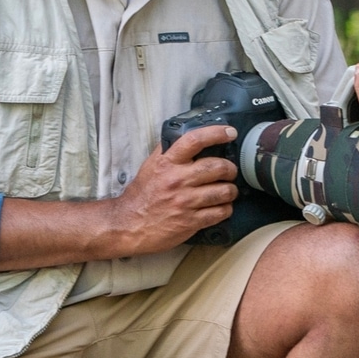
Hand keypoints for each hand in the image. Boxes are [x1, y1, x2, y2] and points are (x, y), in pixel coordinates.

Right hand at [108, 124, 240, 253]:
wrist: (127, 225)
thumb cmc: (142, 195)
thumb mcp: (151, 167)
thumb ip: (169, 152)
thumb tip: (190, 137)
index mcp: (167, 163)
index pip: (195, 140)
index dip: (216, 133)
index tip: (230, 132)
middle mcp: (177, 180)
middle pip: (219, 167)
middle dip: (230, 169)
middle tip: (229, 172)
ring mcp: (185, 202)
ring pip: (225, 191)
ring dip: (230, 191)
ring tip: (226, 191)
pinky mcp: (191, 221)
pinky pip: (221, 212)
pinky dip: (226, 209)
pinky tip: (220, 207)